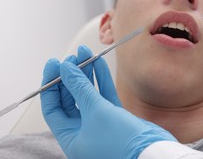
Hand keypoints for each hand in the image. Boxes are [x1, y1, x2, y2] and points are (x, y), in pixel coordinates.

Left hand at [41, 46, 176, 158]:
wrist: (151, 152)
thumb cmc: (122, 142)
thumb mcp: (96, 111)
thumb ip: (80, 88)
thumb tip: (66, 69)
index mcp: (70, 137)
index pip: (53, 107)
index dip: (51, 84)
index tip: (54, 64)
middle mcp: (83, 131)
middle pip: (70, 98)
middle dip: (71, 76)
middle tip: (72, 58)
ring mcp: (100, 122)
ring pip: (89, 94)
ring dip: (87, 74)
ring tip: (85, 54)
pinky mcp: (115, 116)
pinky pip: (104, 94)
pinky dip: (101, 78)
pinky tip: (99, 63)